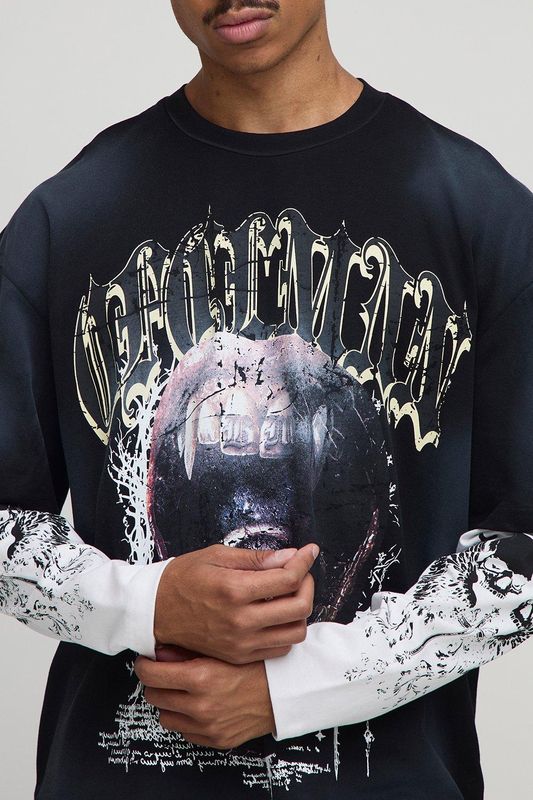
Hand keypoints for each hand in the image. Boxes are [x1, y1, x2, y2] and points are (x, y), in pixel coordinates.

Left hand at [135, 644, 275, 749]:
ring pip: (165, 717)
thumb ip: (187, 650)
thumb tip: (159, 652)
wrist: (283, 692)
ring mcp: (207, 726)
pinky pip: (184, 731)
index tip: (145, 661)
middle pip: (154, 696)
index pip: (151, 675)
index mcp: (201, 677)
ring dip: (169, 702)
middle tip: (163, 673)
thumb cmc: (256, 665)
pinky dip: (185, 719)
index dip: (144, 665)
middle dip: (155, 683)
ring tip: (181, 690)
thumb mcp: (223, 649)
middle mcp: (201, 705)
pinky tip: (196, 704)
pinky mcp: (215, 740)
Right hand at [154, 543, 318, 663]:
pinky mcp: (239, 656)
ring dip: (300, 610)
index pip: (289, 578)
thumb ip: (257, 558)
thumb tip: (290, 556)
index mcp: (234, 590)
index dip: (305, 561)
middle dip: (308, 584)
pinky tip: (276, 613)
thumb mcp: (217, 556)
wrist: (154, 611)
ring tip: (289, 593)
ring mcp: (241, 642)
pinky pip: (279, 648)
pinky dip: (286, 629)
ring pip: (295, 632)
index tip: (309, 551)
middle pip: (300, 607)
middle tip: (300, 572)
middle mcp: (241, 620)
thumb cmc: (183, 578)